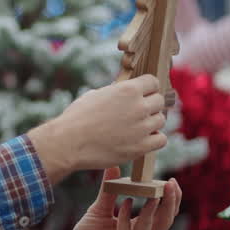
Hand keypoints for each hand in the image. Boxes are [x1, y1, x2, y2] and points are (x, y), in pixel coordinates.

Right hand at [27, 75, 167, 182]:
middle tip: (137, 112)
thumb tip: (126, 92)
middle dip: (150, 105)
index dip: (147, 88)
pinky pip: (161, 140)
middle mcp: (138, 107)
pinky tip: (141, 139)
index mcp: (128, 90)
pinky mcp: (141, 147)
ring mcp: (142, 127)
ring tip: (136, 127)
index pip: (153, 82)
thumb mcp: (96, 94)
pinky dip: (153, 139)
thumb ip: (116, 92)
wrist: (69, 142)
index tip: (142, 94)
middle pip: (159, 101)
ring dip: (151, 123)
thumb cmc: (77, 118)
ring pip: (161, 120)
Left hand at [60, 166, 181, 229]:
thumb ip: (108, 191)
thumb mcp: (99, 210)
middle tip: (170, 184)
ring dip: (152, 210)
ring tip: (153, 193)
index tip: (171, 181)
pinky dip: (127, 220)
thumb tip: (114, 166)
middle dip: (170, 203)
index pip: (164, 215)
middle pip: (165, 222)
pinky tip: (127, 203)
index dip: (171, 199)